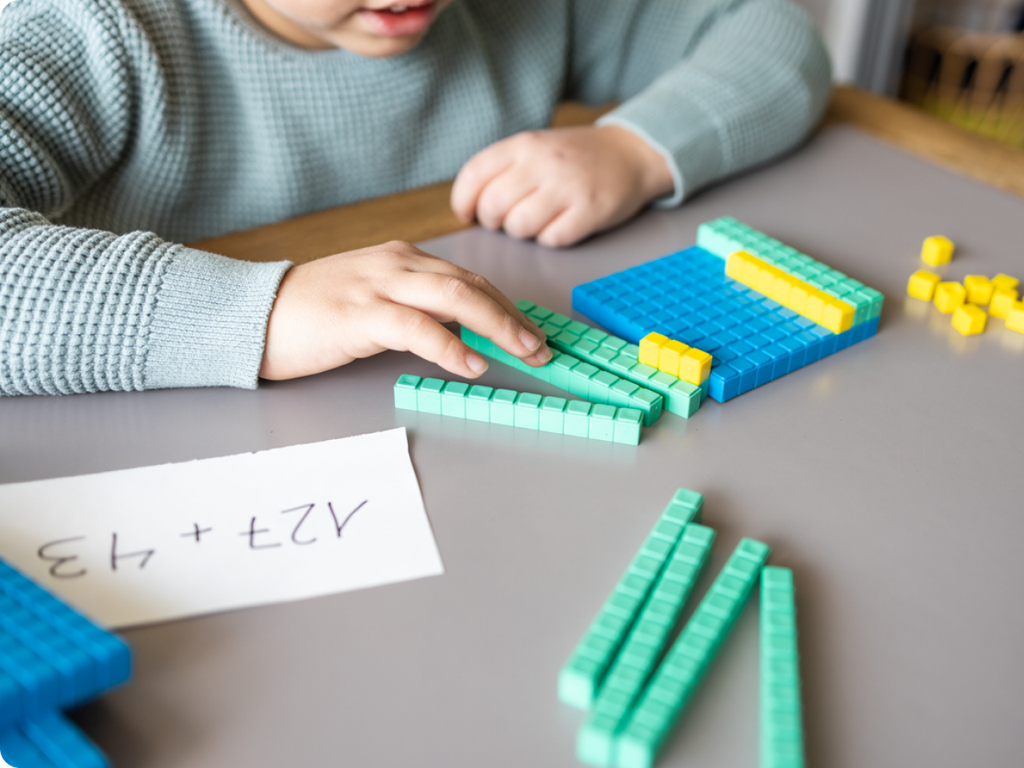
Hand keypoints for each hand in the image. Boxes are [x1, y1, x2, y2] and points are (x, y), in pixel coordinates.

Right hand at [259, 241, 550, 379]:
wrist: (251, 314)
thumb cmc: (309, 314)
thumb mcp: (369, 301)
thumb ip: (411, 309)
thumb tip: (457, 334)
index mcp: (400, 260)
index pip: (466, 278)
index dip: (504, 305)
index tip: (530, 331)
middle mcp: (395, 265)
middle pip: (470, 284)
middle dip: (512, 316)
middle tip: (542, 345)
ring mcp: (378, 286)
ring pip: (454, 298)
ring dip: (496, 326)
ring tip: (525, 352)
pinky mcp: (360, 315)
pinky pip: (416, 328)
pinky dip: (449, 346)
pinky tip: (471, 364)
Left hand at [450, 125, 672, 247]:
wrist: (631, 153)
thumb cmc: (574, 157)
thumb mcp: (535, 147)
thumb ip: (502, 169)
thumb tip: (469, 205)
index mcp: (524, 144)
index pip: (474, 175)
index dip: (463, 201)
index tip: (469, 214)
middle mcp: (543, 163)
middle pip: (493, 207)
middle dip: (493, 222)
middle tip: (506, 220)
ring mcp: (568, 187)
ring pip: (519, 227)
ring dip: (522, 233)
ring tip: (536, 221)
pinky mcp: (589, 211)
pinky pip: (551, 239)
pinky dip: (550, 239)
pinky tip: (560, 225)